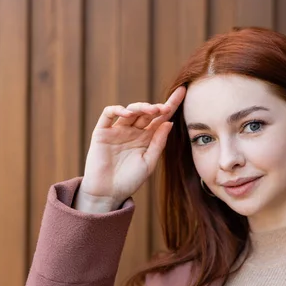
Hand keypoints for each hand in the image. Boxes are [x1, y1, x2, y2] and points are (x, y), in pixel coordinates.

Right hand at [74, 86, 185, 211]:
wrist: (108, 194)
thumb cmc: (129, 180)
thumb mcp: (149, 162)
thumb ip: (158, 142)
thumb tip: (169, 122)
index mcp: (146, 138)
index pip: (160, 117)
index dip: (171, 104)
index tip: (183, 92)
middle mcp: (133, 131)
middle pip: (146, 112)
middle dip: (156, 107)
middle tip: (164, 108)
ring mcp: (117, 130)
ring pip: (129, 110)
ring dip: (140, 107)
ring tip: (150, 110)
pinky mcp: (102, 132)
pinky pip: (108, 114)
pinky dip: (117, 109)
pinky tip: (127, 113)